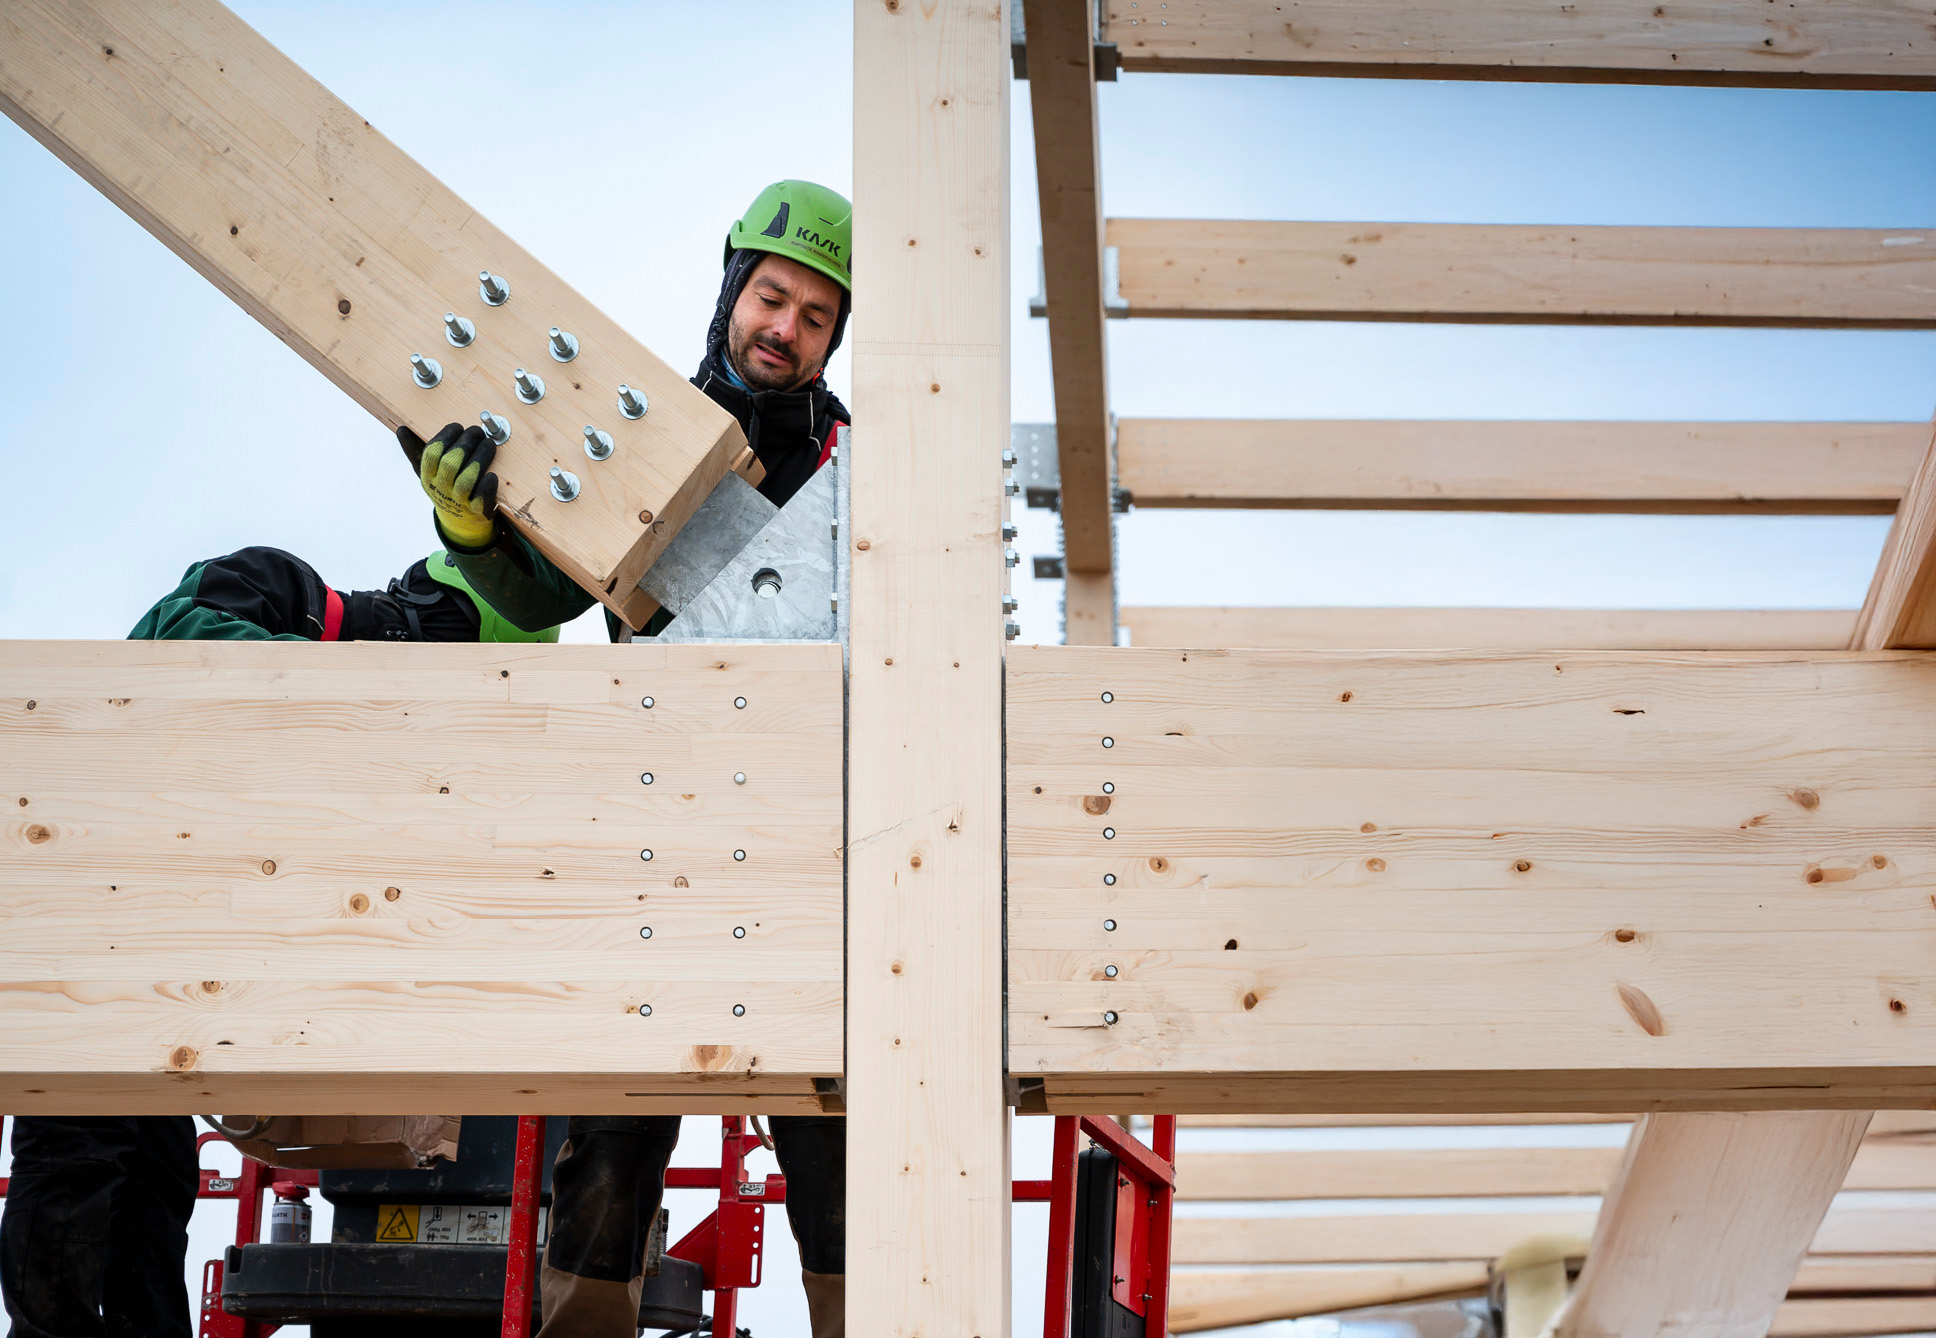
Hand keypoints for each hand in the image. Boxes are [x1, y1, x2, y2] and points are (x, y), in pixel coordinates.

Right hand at [399, 422, 497, 547]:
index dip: (446, 437)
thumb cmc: (444, 487)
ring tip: (489, 444)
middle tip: (478, 431)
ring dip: (480, 458)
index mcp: (428, 476)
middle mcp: (441, 488)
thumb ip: (414, 450)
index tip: (458, 426)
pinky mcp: (477, 511)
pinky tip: (492, 474)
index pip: (432, 453)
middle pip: (451, 463)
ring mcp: (459, 501)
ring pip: (467, 479)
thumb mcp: (426, 472)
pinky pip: (481, 499)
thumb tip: (401, 429)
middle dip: (466, 443)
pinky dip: (487, 486)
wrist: (459, 520)